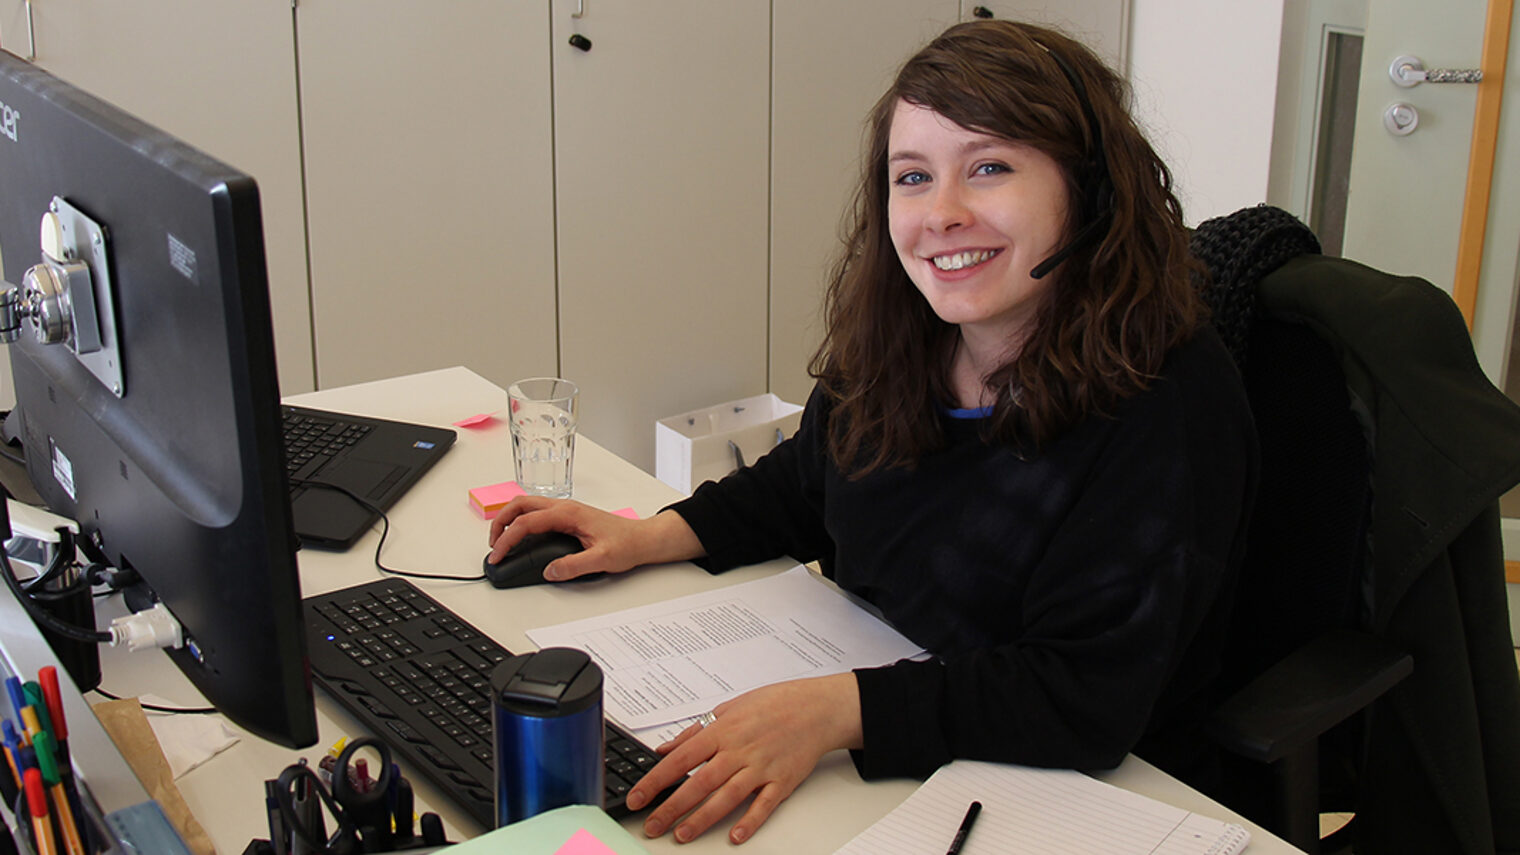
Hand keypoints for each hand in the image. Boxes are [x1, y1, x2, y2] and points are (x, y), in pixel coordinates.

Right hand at [487, 498, 702, 580]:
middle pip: (521, 505)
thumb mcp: (602, 559)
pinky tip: (520, 537)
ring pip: (527, 505)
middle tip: (493, 546)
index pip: (527, 522)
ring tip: (501, 541)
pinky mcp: (568, 516)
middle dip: (500, 522)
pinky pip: (537, 512)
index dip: (507, 539)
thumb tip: (550, 571)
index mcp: (569, 513)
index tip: (498, 555)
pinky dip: (521, 521)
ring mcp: (566, 510)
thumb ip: (574, 566)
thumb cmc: (627, 543)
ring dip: (509, 520)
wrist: (643, 539)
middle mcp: (565, 507)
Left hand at [627, 673, 862, 844]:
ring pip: (727, 797)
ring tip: (682, 835)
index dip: (656, 780)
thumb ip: (695, 732)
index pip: (680, 759)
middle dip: (672, 807)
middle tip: (652, 825)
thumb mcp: (728, 708)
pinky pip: (764, 805)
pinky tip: (736, 836)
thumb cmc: (773, 704)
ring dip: (702, 818)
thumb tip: (665, 748)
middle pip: (699, 783)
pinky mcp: (782, 781)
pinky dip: (750, 821)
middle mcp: (739, 750)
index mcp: (722, 731)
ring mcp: (761, 767)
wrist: (815, 708)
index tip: (638, 797)